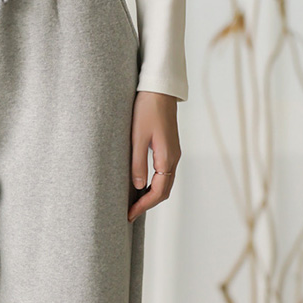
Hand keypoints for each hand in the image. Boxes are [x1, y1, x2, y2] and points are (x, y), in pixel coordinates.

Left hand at [127, 91, 181, 222]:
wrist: (159, 88)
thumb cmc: (147, 109)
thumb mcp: (137, 137)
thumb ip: (137, 164)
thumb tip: (138, 187)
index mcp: (167, 158)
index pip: (158, 192)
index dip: (143, 206)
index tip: (129, 214)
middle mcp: (173, 158)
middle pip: (164, 191)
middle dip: (147, 205)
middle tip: (129, 213)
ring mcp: (173, 154)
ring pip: (164, 184)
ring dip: (151, 196)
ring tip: (133, 203)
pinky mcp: (169, 148)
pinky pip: (164, 174)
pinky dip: (153, 185)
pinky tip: (140, 187)